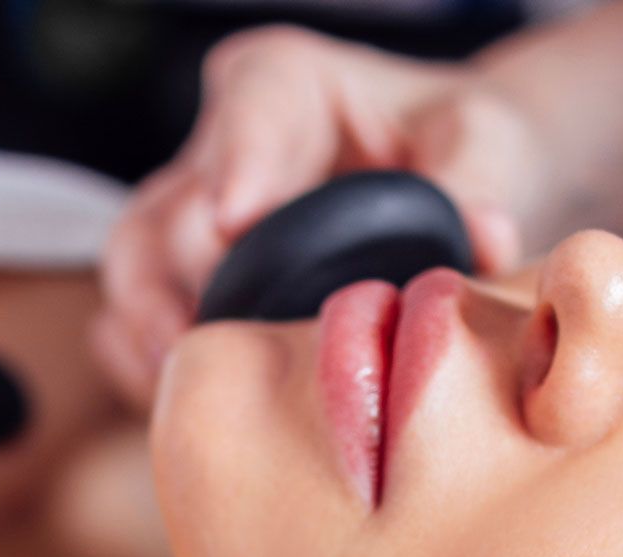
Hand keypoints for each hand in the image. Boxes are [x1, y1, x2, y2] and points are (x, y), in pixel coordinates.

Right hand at [93, 24, 549, 411]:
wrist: (454, 175)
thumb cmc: (463, 142)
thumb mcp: (483, 145)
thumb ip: (474, 185)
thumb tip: (484, 235)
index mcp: (290, 86)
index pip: (250, 113)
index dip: (237, 164)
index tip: (235, 217)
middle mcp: (225, 146)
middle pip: (164, 207)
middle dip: (165, 278)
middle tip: (191, 342)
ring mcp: (198, 214)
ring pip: (138, 266)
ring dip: (147, 330)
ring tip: (178, 386)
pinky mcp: (192, 276)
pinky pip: (141, 316)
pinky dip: (146, 359)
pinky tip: (178, 403)